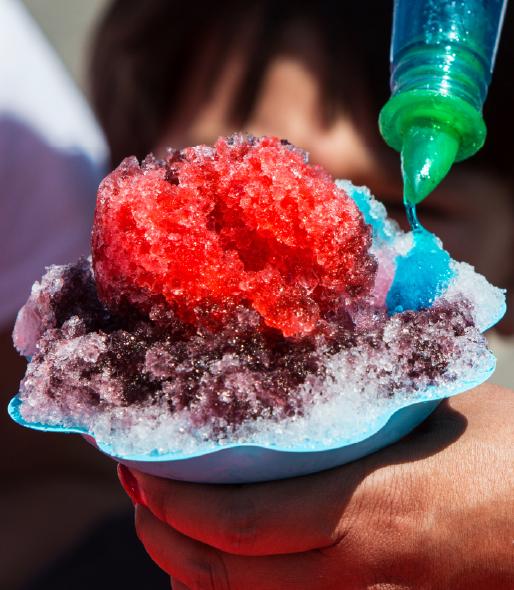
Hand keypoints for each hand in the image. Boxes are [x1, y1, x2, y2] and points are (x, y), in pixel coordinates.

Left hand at [119, 384, 513, 588]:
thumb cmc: (508, 455)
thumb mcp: (435, 410)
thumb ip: (366, 397)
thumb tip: (305, 365)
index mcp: (370, 509)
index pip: (240, 525)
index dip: (175, 504)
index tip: (138, 468)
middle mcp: (356, 568)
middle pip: (226, 578)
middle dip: (164, 535)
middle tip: (134, 487)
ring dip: (189, 564)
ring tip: (160, 516)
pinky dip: (232, 588)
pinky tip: (216, 557)